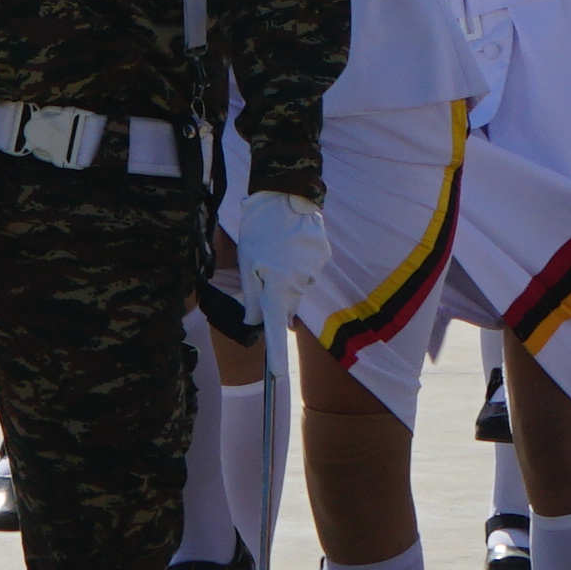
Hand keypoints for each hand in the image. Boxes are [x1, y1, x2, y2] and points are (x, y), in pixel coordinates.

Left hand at [217, 184, 333, 337]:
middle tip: (262, 268)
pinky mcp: (323, 256)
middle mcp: (300, 283)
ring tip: (277, 249)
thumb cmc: (259, 229)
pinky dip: (298, 263)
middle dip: (275, 298)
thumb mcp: (247, 263)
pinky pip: (308, 270)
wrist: (285, 193)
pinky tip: (292, 243)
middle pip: (286, 305)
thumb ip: (252, 297)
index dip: (274, 352)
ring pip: (297, 287)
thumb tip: (254, 321)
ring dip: (286, 277)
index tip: (274, 376)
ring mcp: (315, 269)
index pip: (276, 328)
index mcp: (277, 286)